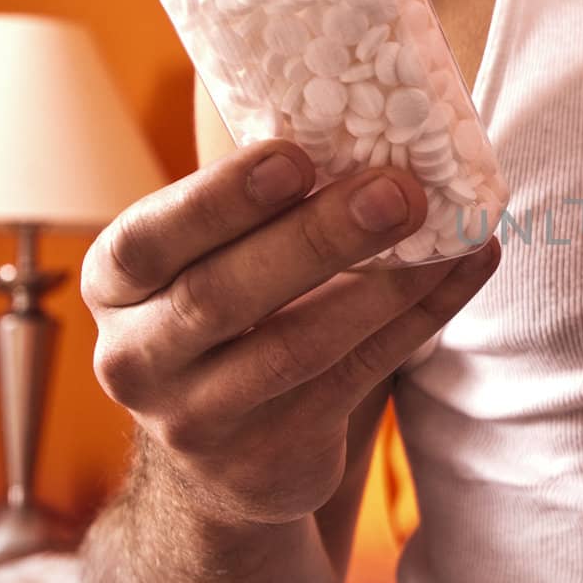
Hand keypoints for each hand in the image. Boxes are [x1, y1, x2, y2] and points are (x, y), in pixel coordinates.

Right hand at [83, 140, 501, 526]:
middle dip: (317, 237)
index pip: (147, 241)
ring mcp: (200, 418)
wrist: (228, 462)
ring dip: (382, 285)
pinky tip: (466, 267)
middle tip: (396, 191)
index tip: (295, 158)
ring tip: (442, 229)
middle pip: (224, 295)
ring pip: (297, 347)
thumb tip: (371, 121)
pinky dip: (420, 317)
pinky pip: (359, 375)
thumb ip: (256, 211)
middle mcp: (137, 357)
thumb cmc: (231, 323)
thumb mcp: (210, 264)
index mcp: (116, 287)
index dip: (218, 201)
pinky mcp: (272, 454)